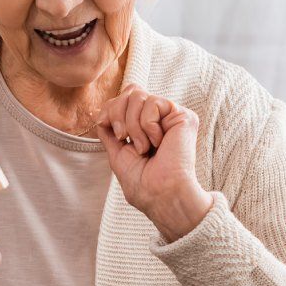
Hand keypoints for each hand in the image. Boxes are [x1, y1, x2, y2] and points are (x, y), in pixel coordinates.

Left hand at [95, 85, 213, 241]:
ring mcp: (171, 116)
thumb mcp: (117, 153)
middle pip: (130, 91)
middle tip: (124, 139)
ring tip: (143, 147)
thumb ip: (110, 130)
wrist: (160, 194)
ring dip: (133, 125)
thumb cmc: (142, 182)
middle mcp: (159, 118)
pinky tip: (158, 143)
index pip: (124, 98)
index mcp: (145, 126)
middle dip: (118, 114)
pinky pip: (153, 103)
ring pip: (138, 95)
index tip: (113, 134)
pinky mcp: (183, 115)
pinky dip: (147, 126)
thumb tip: (102, 113)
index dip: (110, 110)